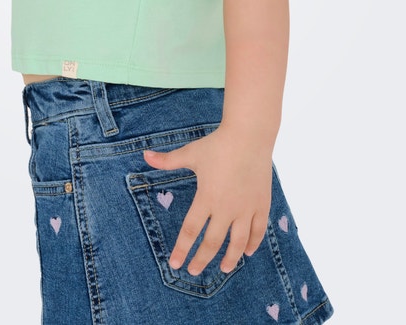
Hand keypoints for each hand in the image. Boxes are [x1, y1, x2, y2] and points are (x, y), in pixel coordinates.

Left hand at [143, 126, 271, 275]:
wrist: (249, 135)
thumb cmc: (217, 145)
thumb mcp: (190, 153)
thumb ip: (167, 160)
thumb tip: (144, 155)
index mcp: (206, 198)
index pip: (190, 231)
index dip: (182, 249)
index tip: (175, 264)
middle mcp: (226, 208)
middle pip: (212, 242)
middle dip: (201, 260)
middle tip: (193, 271)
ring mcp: (246, 208)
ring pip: (238, 242)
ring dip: (230, 259)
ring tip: (223, 269)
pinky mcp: (262, 204)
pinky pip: (258, 230)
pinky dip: (253, 244)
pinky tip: (247, 252)